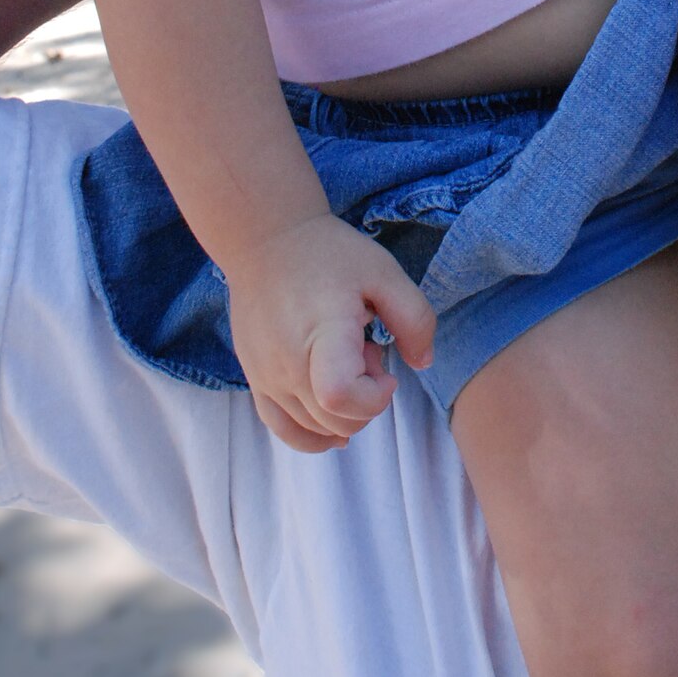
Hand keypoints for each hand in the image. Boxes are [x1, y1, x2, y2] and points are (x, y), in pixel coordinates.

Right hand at [225, 213, 435, 452]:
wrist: (265, 240)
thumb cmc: (328, 253)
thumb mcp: (384, 271)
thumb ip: (414, 317)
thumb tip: (422, 363)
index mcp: (322, 333)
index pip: (340, 397)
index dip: (373, 398)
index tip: (386, 370)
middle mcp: (288, 364)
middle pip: (334, 421)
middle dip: (366, 400)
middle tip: (368, 353)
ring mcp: (266, 376)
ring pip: (314, 430)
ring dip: (343, 411)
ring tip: (344, 361)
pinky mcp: (255, 380)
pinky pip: (283, 430)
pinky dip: (313, 436)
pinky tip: (334, 425)